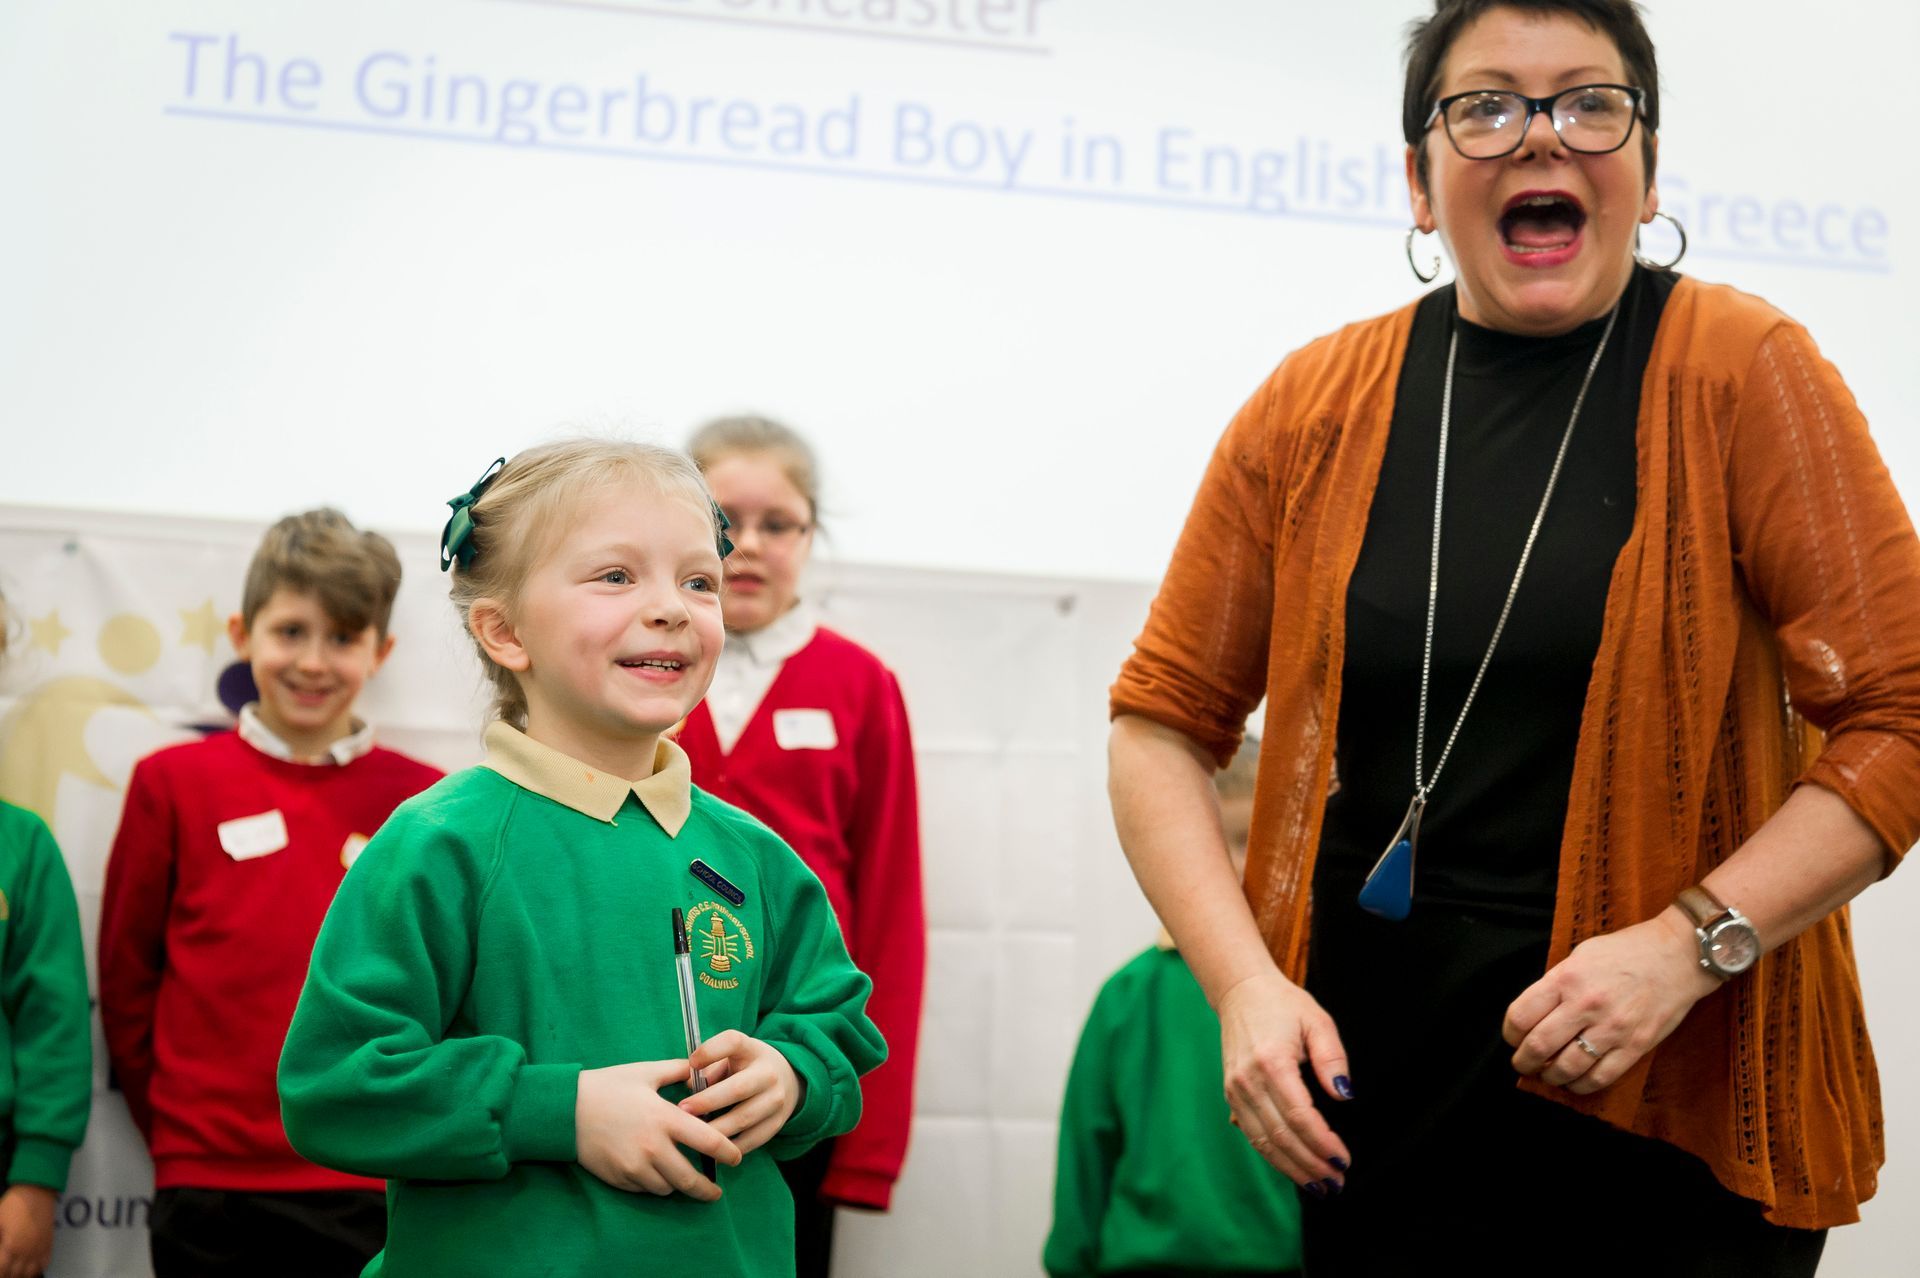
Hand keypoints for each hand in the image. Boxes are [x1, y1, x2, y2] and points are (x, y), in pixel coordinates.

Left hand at [0, 1183, 55, 1277]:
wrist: (37, 1190)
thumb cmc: (13, 1204)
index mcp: (11, 1247)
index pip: (2, 1270)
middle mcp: (27, 1251)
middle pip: (15, 1274)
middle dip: (7, 1274)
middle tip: (3, 1269)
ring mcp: (39, 1248)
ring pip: (30, 1272)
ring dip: (21, 1274)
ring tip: (14, 1271)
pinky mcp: (49, 1242)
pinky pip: (44, 1263)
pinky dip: (36, 1269)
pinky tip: (29, 1267)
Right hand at [575, 1059, 742, 1198]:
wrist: (565, 1110)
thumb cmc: (607, 1086)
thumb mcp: (645, 1072)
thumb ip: (677, 1071)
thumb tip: (699, 1071)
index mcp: (665, 1119)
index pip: (708, 1142)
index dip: (728, 1153)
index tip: (737, 1158)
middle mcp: (653, 1148)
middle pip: (690, 1178)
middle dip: (707, 1189)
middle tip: (715, 1191)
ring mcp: (635, 1167)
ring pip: (668, 1188)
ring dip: (678, 1185)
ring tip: (684, 1179)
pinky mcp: (619, 1178)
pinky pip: (645, 1189)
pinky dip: (655, 1185)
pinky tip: (657, 1175)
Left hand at [678, 1030, 801, 1155]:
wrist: (787, 1080)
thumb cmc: (745, 1067)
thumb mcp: (731, 1057)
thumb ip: (710, 1067)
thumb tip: (690, 1086)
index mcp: (752, 1050)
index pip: (733, 1042)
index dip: (711, 1051)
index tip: (692, 1063)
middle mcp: (768, 1073)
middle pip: (738, 1088)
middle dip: (707, 1101)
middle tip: (682, 1110)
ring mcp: (776, 1099)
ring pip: (743, 1119)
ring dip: (715, 1128)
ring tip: (693, 1133)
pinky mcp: (777, 1123)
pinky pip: (751, 1140)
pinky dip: (730, 1147)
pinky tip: (712, 1149)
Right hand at [1216, 970, 1353, 1189]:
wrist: (1241, 992)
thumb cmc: (1284, 1005)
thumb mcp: (1317, 1021)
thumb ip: (1332, 1059)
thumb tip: (1344, 1095)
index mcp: (1272, 1062)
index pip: (1300, 1117)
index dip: (1323, 1143)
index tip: (1344, 1160)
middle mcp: (1248, 1081)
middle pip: (1281, 1136)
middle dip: (1311, 1164)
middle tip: (1337, 1182)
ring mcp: (1236, 1090)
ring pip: (1264, 1142)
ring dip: (1293, 1168)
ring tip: (1319, 1185)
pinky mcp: (1231, 1095)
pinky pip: (1252, 1135)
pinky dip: (1274, 1157)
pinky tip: (1294, 1168)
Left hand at [1504, 907, 1721, 1094]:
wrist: (1678, 956)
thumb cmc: (1627, 951)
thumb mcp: (1581, 955)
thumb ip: (1557, 982)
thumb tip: (1536, 1012)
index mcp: (1566, 978)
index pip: (1521, 1016)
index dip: (1510, 1033)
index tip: (1512, 1037)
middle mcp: (1585, 1005)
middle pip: (1538, 1046)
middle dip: (1524, 1061)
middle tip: (1523, 1063)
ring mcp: (1611, 1028)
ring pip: (1567, 1067)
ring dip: (1550, 1076)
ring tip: (1547, 1074)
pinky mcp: (1635, 1046)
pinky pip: (1600, 1077)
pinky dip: (1581, 1084)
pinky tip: (1575, 1081)